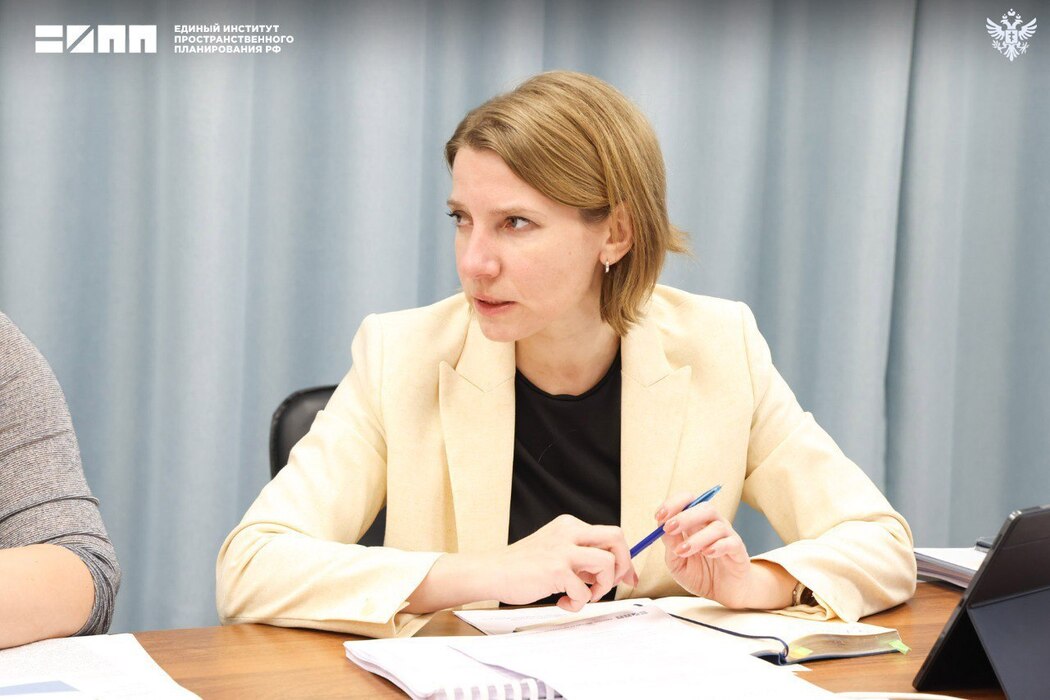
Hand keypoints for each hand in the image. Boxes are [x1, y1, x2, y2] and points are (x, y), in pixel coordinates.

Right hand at [491, 515, 638, 611]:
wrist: (493, 572)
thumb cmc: (522, 566)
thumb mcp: (556, 551)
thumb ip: (581, 558)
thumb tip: (613, 571)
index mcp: (569, 525)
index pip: (610, 534)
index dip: (624, 557)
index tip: (627, 576)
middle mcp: (569, 532)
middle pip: (616, 537)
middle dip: (623, 564)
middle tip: (614, 583)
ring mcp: (562, 549)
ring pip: (607, 563)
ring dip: (603, 587)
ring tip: (585, 595)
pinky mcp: (556, 569)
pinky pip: (585, 591)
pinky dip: (578, 603)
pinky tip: (563, 602)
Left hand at [657, 492, 785, 608]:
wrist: (723, 594)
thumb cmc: (700, 574)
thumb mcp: (677, 562)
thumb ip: (671, 545)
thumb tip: (662, 528)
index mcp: (696, 523)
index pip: (688, 501)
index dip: (673, 504)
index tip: (659, 516)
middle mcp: (712, 525)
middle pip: (704, 507)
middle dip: (684, 516)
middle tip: (669, 528)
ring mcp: (727, 536)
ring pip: (717, 525)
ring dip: (697, 537)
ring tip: (683, 551)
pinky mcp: (738, 550)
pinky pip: (730, 542)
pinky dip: (717, 546)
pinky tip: (707, 553)